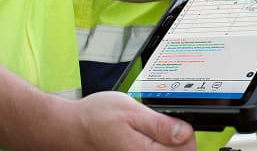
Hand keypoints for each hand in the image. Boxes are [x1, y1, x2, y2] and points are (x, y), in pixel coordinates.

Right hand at [70, 91, 195, 150]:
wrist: (68, 129)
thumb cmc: (93, 119)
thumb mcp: (130, 110)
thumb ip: (159, 124)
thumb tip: (185, 132)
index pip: (187, 150)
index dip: (187, 133)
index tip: (176, 122)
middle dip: (176, 139)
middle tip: (163, 123)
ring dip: (163, 143)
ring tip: (149, 129)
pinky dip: (152, 146)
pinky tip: (142, 137)